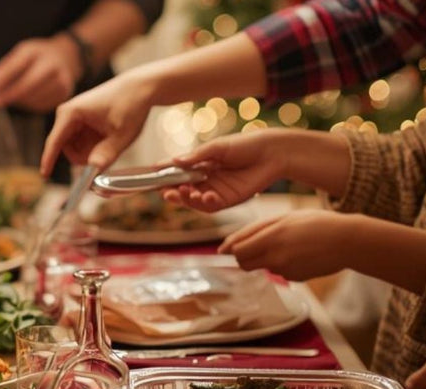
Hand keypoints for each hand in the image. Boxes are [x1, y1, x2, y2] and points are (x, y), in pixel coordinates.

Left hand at [0, 35, 83, 112]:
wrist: (68, 59)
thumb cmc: (39, 55)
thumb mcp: (24, 51)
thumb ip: (8, 65)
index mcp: (43, 55)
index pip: (20, 67)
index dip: (4, 79)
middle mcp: (55, 69)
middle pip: (28, 86)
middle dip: (9, 95)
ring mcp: (61, 84)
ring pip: (33, 99)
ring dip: (17, 101)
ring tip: (6, 98)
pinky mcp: (63, 96)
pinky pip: (40, 106)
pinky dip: (27, 105)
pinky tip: (21, 100)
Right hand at [40, 71, 153, 174]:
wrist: (141, 87)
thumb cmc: (131, 104)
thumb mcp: (122, 134)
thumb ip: (106, 155)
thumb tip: (93, 170)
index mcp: (71, 113)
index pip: (54, 142)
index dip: (48, 161)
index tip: (44, 177)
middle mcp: (67, 113)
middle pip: (66, 149)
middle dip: (84, 158)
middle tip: (106, 156)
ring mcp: (73, 117)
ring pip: (74, 148)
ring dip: (90, 152)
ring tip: (111, 142)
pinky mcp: (81, 120)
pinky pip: (80, 142)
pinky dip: (93, 147)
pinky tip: (108, 138)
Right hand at [162, 131, 286, 210]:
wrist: (272, 153)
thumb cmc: (245, 145)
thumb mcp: (218, 147)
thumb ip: (196, 156)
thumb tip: (173, 161)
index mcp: (200, 164)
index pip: (177, 172)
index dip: (165, 176)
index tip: (153, 178)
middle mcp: (204, 179)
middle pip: (182, 189)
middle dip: (172, 192)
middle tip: (166, 192)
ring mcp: (215, 191)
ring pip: (193, 201)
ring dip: (187, 199)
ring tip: (186, 192)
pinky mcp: (227, 200)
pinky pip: (211, 206)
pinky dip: (205, 203)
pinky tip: (207, 196)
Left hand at [216, 210, 352, 280]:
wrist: (348, 240)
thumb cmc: (316, 223)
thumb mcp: (285, 217)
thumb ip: (256, 230)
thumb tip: (229, 247)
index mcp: (271, 237)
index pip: (237, 250)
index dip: (230, 249)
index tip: (225, 249)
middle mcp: (276, 256)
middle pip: (244, 263)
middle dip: (244, 256)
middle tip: (255, 245)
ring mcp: (285, 269)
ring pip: (263, 266)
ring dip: (266, 258)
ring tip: (288, 244)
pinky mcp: (295, 277)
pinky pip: (280, 271)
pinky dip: (284, 264)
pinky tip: (301, 254)